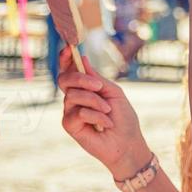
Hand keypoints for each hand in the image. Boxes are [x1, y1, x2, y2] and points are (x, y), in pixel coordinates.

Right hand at [58, 46, 151, 179]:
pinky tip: (105, 125)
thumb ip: (96, 78)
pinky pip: (78, 112)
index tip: (69, 49)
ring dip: (96, 102)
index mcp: (84, 88)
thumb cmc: (123, 118)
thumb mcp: (113, 92)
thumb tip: (83, 59)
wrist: (127, 142)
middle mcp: (74, 98)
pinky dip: (96, 116)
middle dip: (81, 78)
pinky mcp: (69, 125)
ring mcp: (70, 111)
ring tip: (108, 112)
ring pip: (73, 95)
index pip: (69, 70)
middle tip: (99, 86)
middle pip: (64, 79)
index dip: (66, 59)